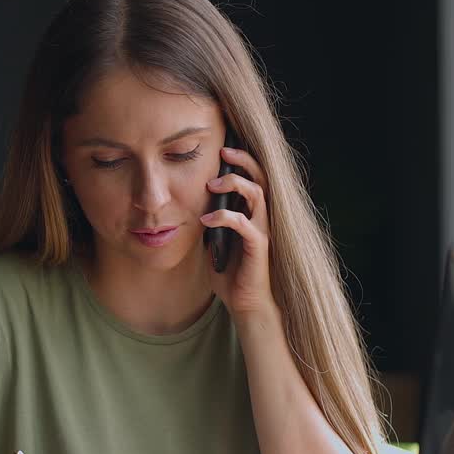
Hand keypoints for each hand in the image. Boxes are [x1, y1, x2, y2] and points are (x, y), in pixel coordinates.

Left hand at [202, 145, 276, 316]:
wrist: (245, 303)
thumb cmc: (231, 273)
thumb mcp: (214, 241)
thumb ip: (209, 222)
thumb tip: (192, 205)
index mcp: (252, 213)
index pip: (252, 177)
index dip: (241, 161)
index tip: (221, 149)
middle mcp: (261, 217)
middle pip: (261, 177)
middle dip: (243, 161)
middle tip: (223, 153)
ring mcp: (262, 230)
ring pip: (258, 194)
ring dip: (235, 184)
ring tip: (212, 185)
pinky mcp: (259, 246)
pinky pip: (244, 224)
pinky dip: (225, 217)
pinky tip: (206, 220)